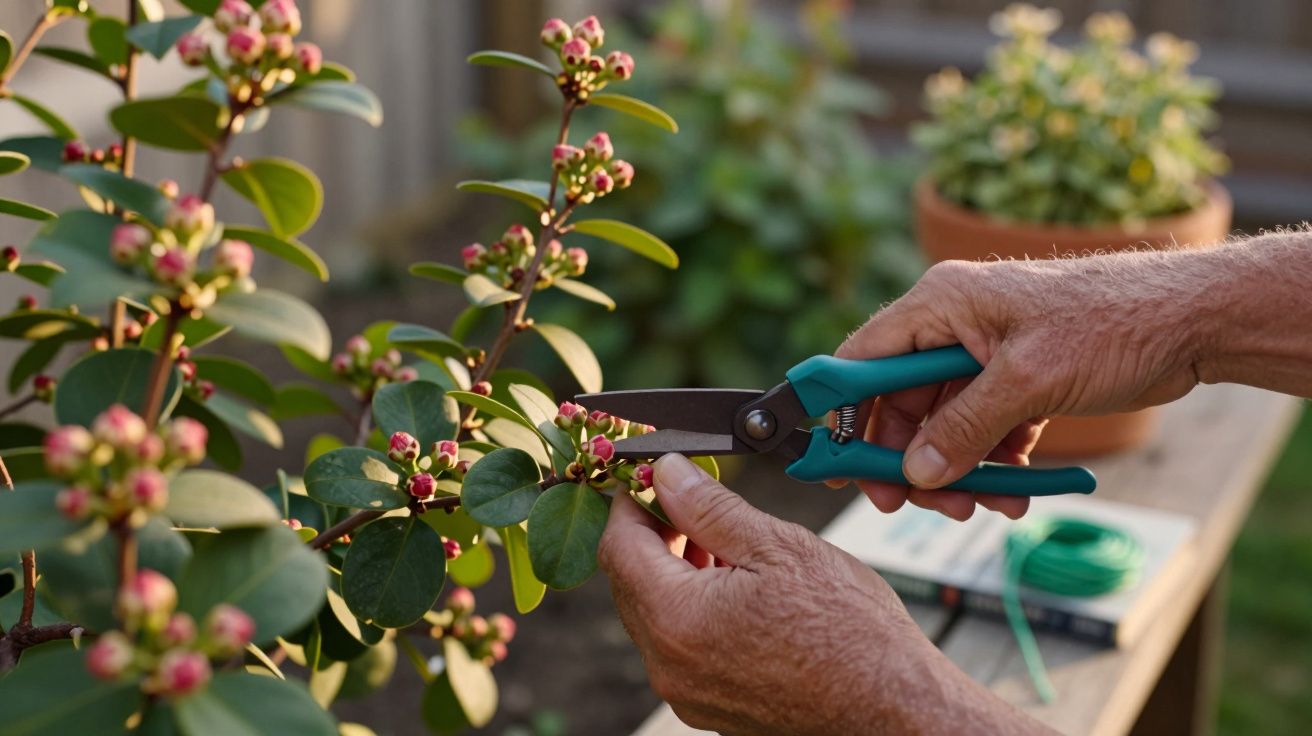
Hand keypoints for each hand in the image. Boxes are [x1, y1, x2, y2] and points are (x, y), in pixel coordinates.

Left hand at [600, 454, 1041, 734]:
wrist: (893, 707)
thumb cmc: (851, 632)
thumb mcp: (779, 546)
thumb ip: (709, 507)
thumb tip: (667, 473)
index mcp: (676, 618)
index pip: (617, 545)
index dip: (630, 500)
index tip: (652, 475)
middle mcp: (669, 664)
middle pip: (629, 581)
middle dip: (653, 534)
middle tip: (691, 501)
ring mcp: (687, 691)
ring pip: (653, 613)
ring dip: (673, 570)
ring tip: (723, 542)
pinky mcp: (709, 705)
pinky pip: (679, 644)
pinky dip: (692, 607)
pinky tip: (734, 585)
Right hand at [835, 255, 1205, 519]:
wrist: (1190, 322)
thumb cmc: (1113, 325)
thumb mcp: (1027, 382)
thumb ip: (963, 428)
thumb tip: (914, 472)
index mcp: (941, 303)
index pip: (863, 359)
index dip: (844, 414)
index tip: (837, 464)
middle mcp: (954, 325)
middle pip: (900, 402)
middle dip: (910, 458)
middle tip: (919, 504)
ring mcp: (984, 353)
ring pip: (943, 423)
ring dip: (956, 469)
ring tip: (981, 504)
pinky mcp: (1015, 378)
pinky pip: (982, 428)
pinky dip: (992, 462)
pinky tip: (1014, 490)